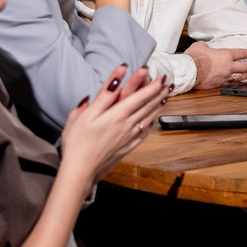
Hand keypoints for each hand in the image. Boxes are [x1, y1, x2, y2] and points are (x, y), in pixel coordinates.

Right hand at [60, 65, 169, 182]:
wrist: (81, 170)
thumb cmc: (77, 143)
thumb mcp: (85, 115)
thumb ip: (102, 97)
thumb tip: (114, 82)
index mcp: (116, 115)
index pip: (140, 97)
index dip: (152, 85)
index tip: (161, 76)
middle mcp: (127, 125)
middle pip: (148, 106)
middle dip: (159, 93)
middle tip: (169, 83)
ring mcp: (129, 137)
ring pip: (149, 118)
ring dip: (158, 106)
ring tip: (166, 97)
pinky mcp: (127, 147)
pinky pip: (144, 133)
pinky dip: (151, 124)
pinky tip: (153, 120)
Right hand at [184, 41, 246, 86]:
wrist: (190, 72)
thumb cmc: (194, 58)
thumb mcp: (200, 46)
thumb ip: (205, 46)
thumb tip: (204, 47)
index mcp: (226, 55)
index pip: (240, 53)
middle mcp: (228, 66)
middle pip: (244, 67)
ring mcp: (225, 76)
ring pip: (239, 77)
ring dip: (246, 76)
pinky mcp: (219, 84)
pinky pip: (230, 83)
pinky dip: (234, 82)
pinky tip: (236, 82)